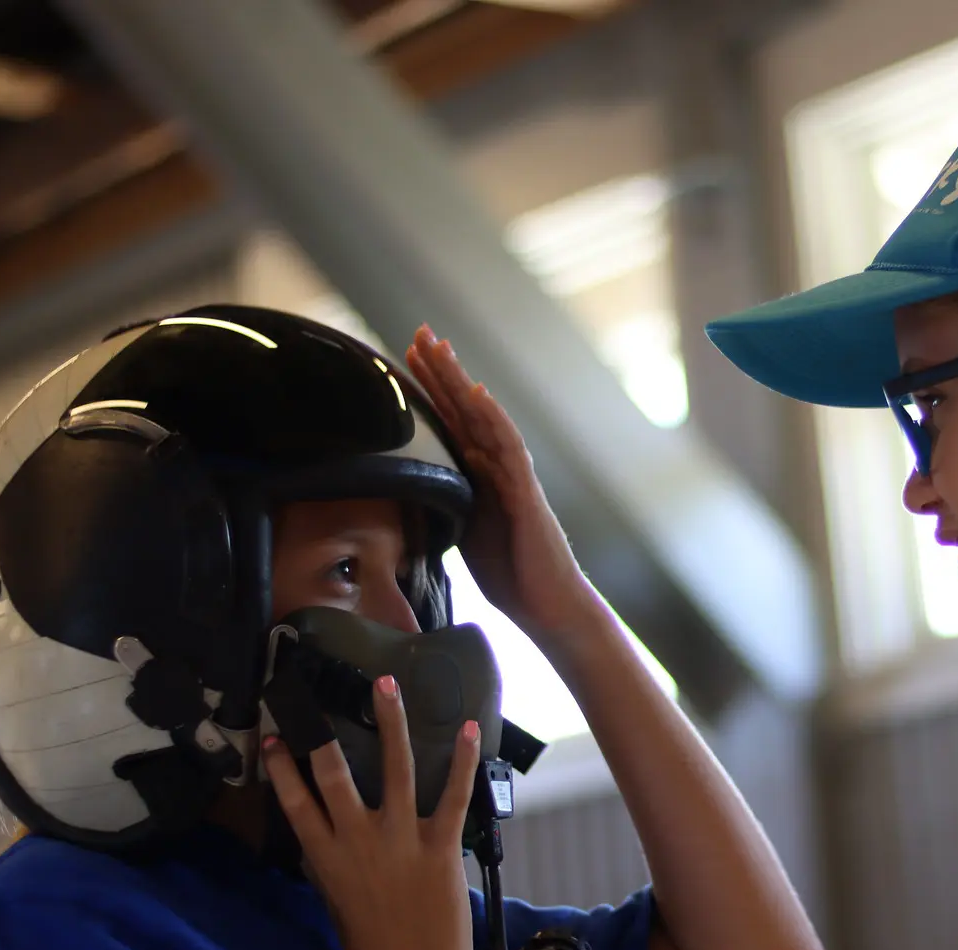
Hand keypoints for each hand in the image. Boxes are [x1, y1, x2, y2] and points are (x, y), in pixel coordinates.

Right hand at [263, 674, 479, 949]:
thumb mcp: (338, 905)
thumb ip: (331, 865)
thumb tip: (326, 836)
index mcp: (326, 858)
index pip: (293, 801)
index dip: (281, 767)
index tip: (274, 737)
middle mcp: (357, 841)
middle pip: (332, 773)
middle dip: (322, 731)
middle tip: (317, 695)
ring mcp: (399, 840)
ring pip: (392, 767)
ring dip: (390, 721)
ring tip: (386, 685)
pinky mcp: (440, 846)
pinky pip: (451, 794)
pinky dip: (463, 760)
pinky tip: (468, 728)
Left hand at [405, 325, 603, 640]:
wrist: (550, 609)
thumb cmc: (514, 577)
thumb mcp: (465, 536)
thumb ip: (447, 507)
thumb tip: (409, 496)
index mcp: (480, 479)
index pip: (451, 425)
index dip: (430, 392)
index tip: (407, 358)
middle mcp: (498, 469)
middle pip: (465, 411)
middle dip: (442, 372)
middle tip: (420, 333)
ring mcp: (514, 477)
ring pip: (485, 419)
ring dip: (461, 382)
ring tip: (440, 349)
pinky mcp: (526, 493)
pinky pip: (510, 448)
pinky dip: (493, 419)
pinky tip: (477, 394)